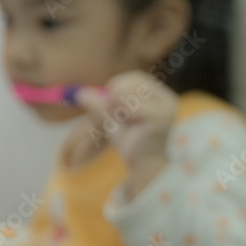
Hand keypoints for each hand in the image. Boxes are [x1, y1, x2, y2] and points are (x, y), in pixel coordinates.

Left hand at [76, 71, 176, 197]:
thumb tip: (79, 93)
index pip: (137, 78)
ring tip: (124, 123)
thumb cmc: (132, 142)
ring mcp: (167, 108)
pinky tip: (130, 128)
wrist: (144, 167)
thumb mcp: (113, 120)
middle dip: (117, 94)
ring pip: (132, 93)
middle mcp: (167, 99)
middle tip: (115, 114)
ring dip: (119, 107)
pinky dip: (125, 115)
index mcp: (158, 96)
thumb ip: (100, 105)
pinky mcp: (161, 119)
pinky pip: (135, 108)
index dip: (118, 85)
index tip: (108, 102)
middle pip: (137, 81)